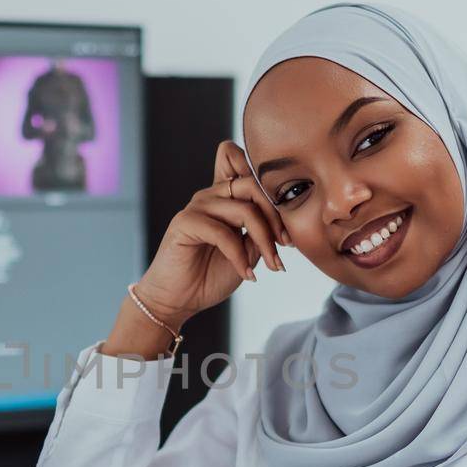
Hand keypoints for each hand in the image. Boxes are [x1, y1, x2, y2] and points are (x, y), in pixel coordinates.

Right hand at [131, 141, 288, 328]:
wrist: (178, 300)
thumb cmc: (210, 276)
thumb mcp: (247, 251)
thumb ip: (261, 230)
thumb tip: (284, 220)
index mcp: (225, 197)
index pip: (247, 165)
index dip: (273, 187)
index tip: (288, 230)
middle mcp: (211, 195)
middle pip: (254, 185)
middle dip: (276, 216)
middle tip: (286, 245)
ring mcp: (197, 206)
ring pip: (245, 210)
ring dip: (264, 241)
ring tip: (272, 265)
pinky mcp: (185, 222)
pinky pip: (223, 233)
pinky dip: (240, 256)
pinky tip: (246, 274)